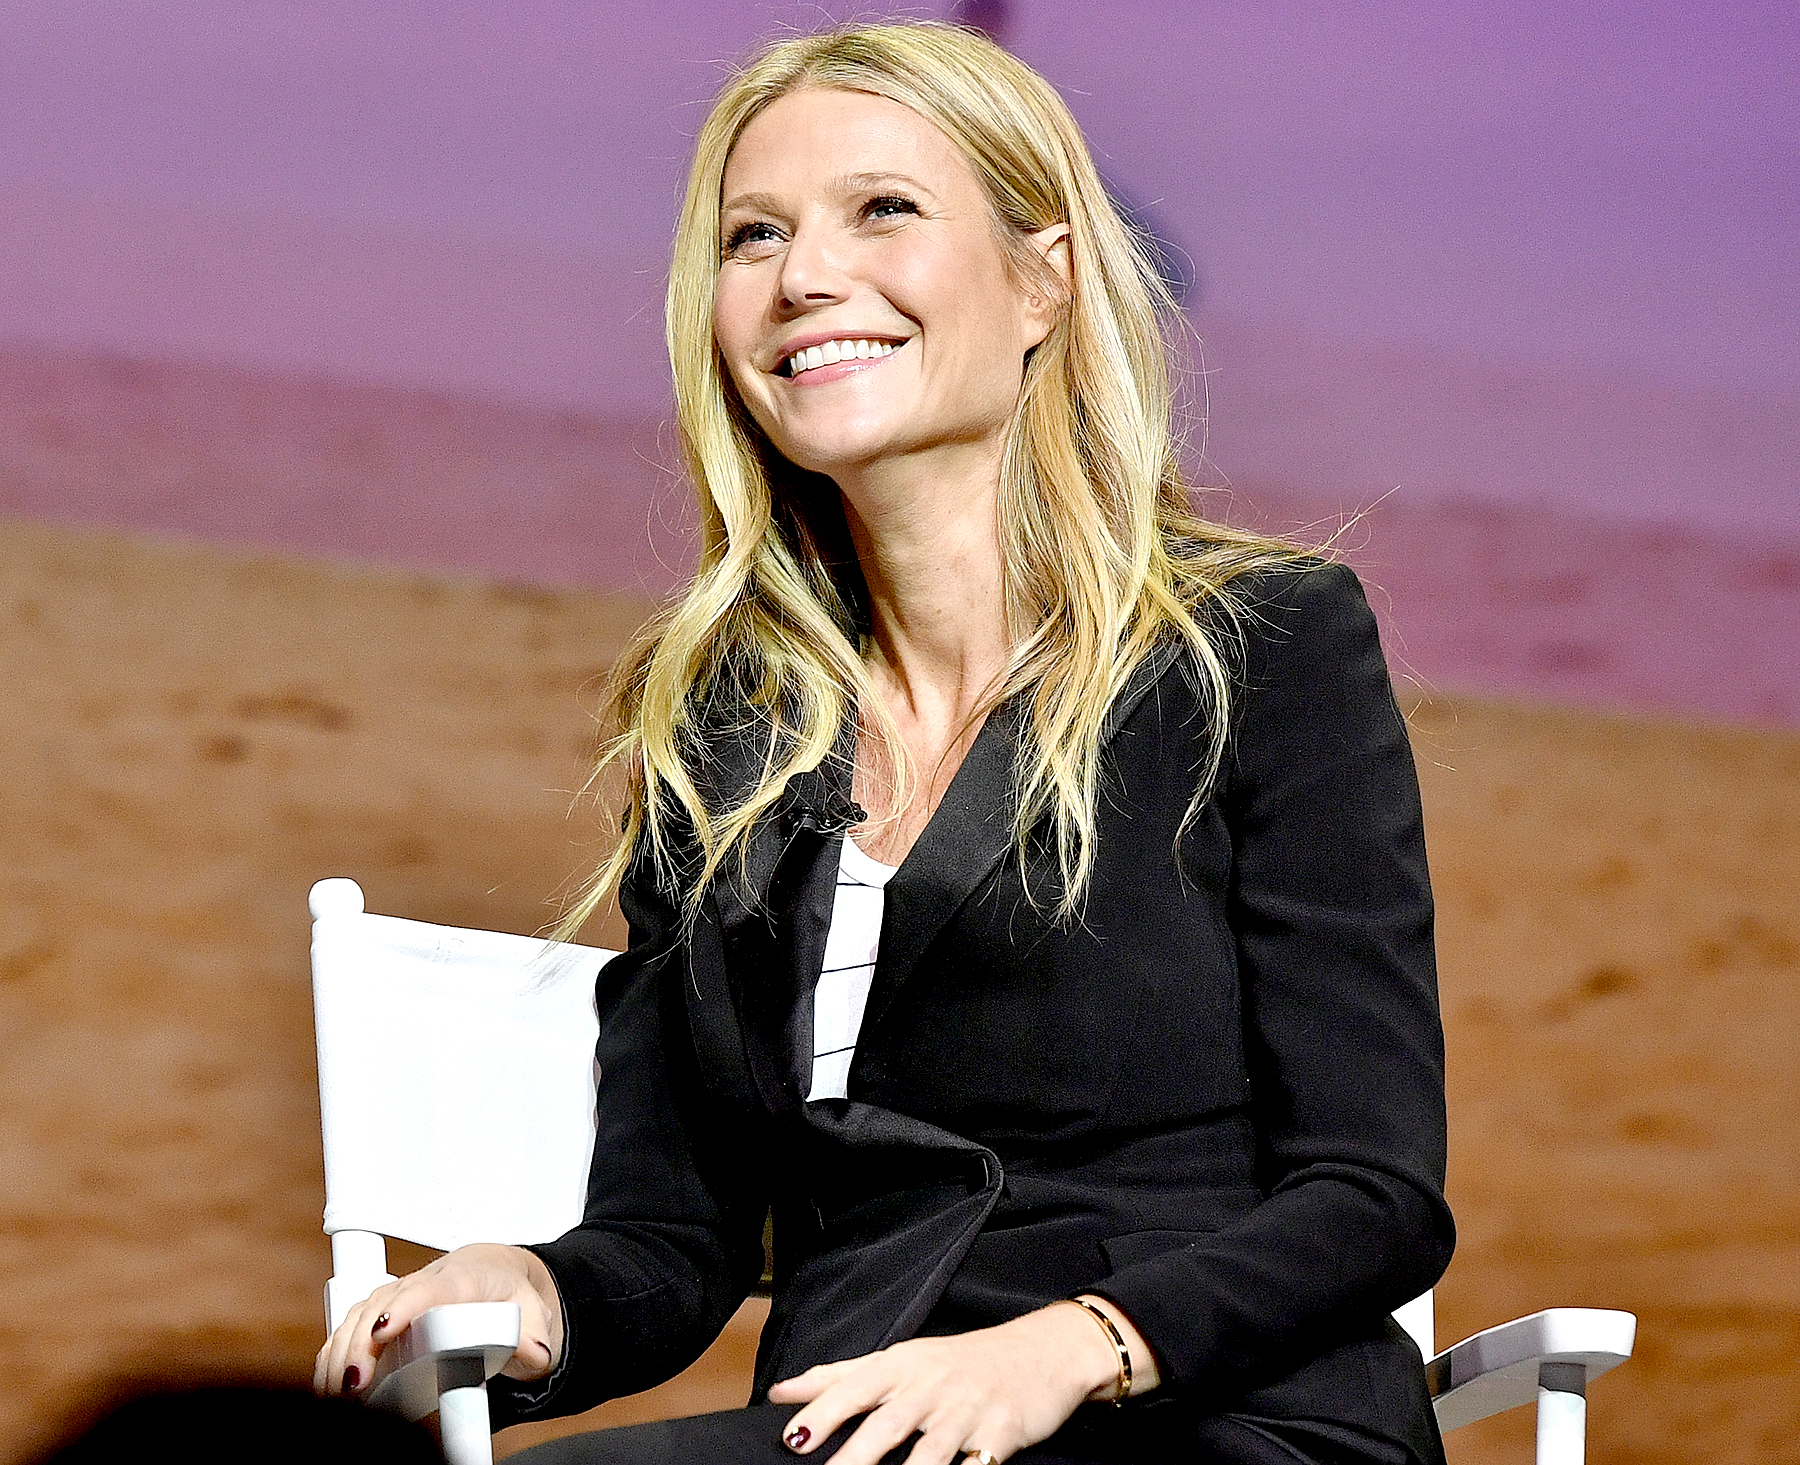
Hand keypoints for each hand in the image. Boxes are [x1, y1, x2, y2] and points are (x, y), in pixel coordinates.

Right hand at [312, 1243, 564, 1398]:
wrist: (500, 1275)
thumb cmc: (514, 1293)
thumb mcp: (536, 1314)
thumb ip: (536, 1338)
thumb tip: (533, 1354)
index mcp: (465, 1276)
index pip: (431, 1287)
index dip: (404, 1306)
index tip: (383, 1330)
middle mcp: (426, 1281)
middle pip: (384, 1303)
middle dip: (362, 1342)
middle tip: (355, 1384)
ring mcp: (401, 1294)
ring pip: (361, 1313)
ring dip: (342, 1351)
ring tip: (338, 1392)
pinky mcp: (385, 1311)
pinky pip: (352, 1326)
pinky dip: (336, 1353)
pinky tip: (330, 1384)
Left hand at [766, 1296, 1158, 1464]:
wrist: (1042, 1353)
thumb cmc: (961, 1361)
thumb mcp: (901, 1360)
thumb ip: (839, 1377)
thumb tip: (781, 1393)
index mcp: (902, 1366)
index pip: (855, 1388)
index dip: (824, 1413)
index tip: (793, 1439)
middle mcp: (931, 1387)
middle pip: (887, 1425)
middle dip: (854, 1456)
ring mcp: (967, 1414)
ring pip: (930, 1453)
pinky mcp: (1001, 1438)